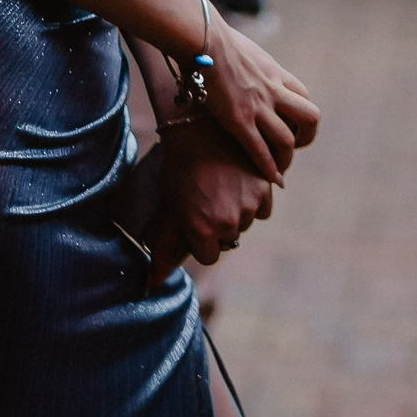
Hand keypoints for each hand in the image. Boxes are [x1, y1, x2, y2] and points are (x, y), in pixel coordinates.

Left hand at [147, 121, 275, 288]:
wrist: (200, 130)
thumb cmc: (179, 171)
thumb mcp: (169, 211)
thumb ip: (163, 251)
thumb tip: (152, 286)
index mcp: (201, 231)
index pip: (210, 255)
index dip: (202, 239)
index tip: (197, 220)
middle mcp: (227, 223)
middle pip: (229, 238)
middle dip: (220, 224)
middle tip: (208, 199)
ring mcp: (248, 206)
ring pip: (247, 223)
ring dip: (238, 212)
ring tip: (223, 188)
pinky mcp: (265, 188)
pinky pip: (263, 209)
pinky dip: (254, 200)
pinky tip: (239, 182)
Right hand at [191, 18, 319, 184]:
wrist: (203, 40)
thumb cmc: (214, 40)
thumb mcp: (244, 52)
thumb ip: (249, 66)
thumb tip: (238, 67)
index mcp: (276, 73)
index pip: (304, 97)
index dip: (301, 116)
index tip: (293, 127)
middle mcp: (274, 91)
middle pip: (310, 118)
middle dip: (306, 137)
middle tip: (292, 148)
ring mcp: (258, 106)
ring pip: (287, 140)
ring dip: (285, 158)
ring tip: (279, 170)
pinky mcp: (239, 119)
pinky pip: (259, 150)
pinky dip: (268, 167)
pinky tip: (270, 179)